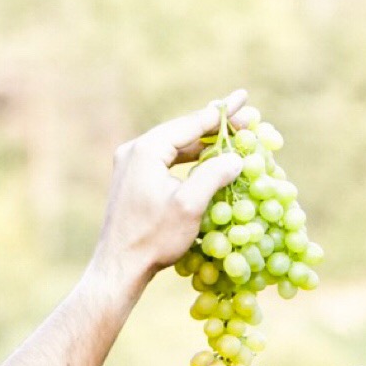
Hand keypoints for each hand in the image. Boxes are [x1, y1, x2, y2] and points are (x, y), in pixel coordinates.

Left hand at [91, 91, 250, 288]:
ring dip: (203, 143)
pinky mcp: (131, 181)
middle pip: (182, 131)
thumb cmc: (153, 239)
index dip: (221, 112)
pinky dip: (187, 158)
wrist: (118, 268)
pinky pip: (165, 160)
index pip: (191, 123)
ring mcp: (129, 166)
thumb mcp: (190, 205)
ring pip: (174, 146)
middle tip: (248, 117)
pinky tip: (206, 159)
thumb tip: (236, 157)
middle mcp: (133, 151)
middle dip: (216, 126)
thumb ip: (214, 174)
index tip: (244, 97)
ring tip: (232, 137)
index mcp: (146, 150)